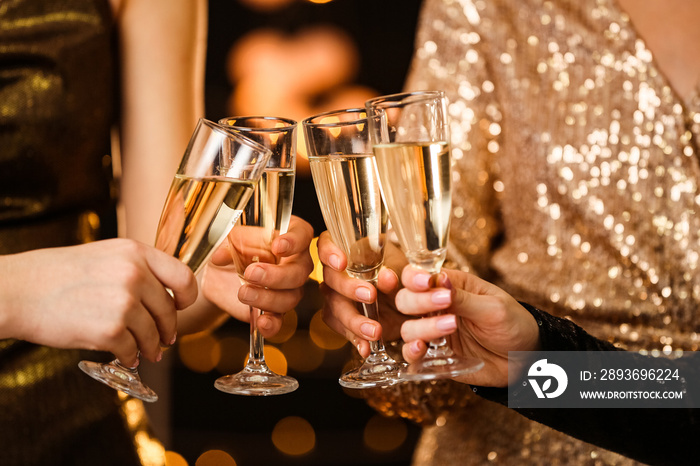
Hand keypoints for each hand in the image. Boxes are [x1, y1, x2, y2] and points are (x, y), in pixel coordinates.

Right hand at [0, 239, 196, 366]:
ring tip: (146, 351)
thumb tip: (163, 295)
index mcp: (135, 252)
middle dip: (167, 329)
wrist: (17, 290)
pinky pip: (133, 350)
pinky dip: (131, 357)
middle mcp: (135, 274)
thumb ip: (135, 269)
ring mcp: (124, 302)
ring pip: (153, 334)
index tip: (181, 306)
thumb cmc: (56, 274)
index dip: (187, 296)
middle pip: (168, 310)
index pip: (183, 275)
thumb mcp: (104, 255)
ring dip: (151, 347)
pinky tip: (126, 357)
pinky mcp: (110, 330)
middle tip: (165, 339)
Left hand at [201, 215, 314, 337]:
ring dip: (268, 298)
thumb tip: (220, 256)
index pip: (302, 235)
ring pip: (291, 297)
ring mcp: (288, 288)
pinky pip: (280, 320)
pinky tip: (261, 322)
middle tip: (251, 273)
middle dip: (277, 275)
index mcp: (288, 235)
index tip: (278, 246)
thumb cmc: (232, 246)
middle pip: (299, 272)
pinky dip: (272, 324)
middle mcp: (295, 262)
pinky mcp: (275, 309)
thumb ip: (228, 243)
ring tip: (243, 293)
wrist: (218, 272)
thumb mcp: (228, 238)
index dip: (294, 241)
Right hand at [317, 230, 405, 356]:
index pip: (325, 246)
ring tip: (374, 330)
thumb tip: (387, 277)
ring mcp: (337, 300)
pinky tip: (367, 348)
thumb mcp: (401, 266)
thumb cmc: (401, 272)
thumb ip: (394, 270)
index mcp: (345, 251)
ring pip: (335, 310)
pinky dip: (357, 340)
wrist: (410, 300)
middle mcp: (336, 275)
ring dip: (354, 321)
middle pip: (330, 280)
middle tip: (371, 295)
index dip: (329, 253)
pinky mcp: (344, 322)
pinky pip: (344, 332)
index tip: (341, 263)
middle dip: (349, 288)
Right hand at [395, 267, 540, 386]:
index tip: (426, 283)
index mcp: (449, 286)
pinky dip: (411, 352)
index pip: (418, 276)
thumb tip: (439, 278)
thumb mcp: (494, 308)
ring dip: (423, 328)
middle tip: (445, 307)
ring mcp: (434, 332)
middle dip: (418, 303)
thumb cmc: (514, 325)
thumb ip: (464, 298)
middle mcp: (436, 308)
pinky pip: (412, 355)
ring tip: (451, 327)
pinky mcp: (435, 356)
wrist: (526, 360)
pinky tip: (422, 349)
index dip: (414, 278)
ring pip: (408, 328)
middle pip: (406, 300)